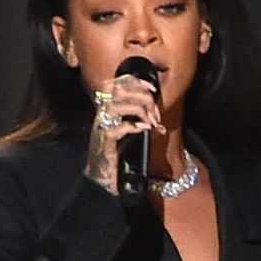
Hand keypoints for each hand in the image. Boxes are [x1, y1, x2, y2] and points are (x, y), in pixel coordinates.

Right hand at [86, 73, 163, 193]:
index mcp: (106, 111)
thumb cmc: (114, 158)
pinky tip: (145, 130)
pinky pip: (117, 128)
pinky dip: (134, 126)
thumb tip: (159, 124)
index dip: (134, 81)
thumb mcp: (128, 137)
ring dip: (139, 111)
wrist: (101, 180)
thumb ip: (139, 126)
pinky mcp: (103, 144)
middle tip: (154, 112)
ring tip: (151, 122)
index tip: (151, 88)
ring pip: (116, 106)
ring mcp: (100, 129)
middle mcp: (101, 117)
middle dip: (140, 96)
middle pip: (117, 91)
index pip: (115, 84)